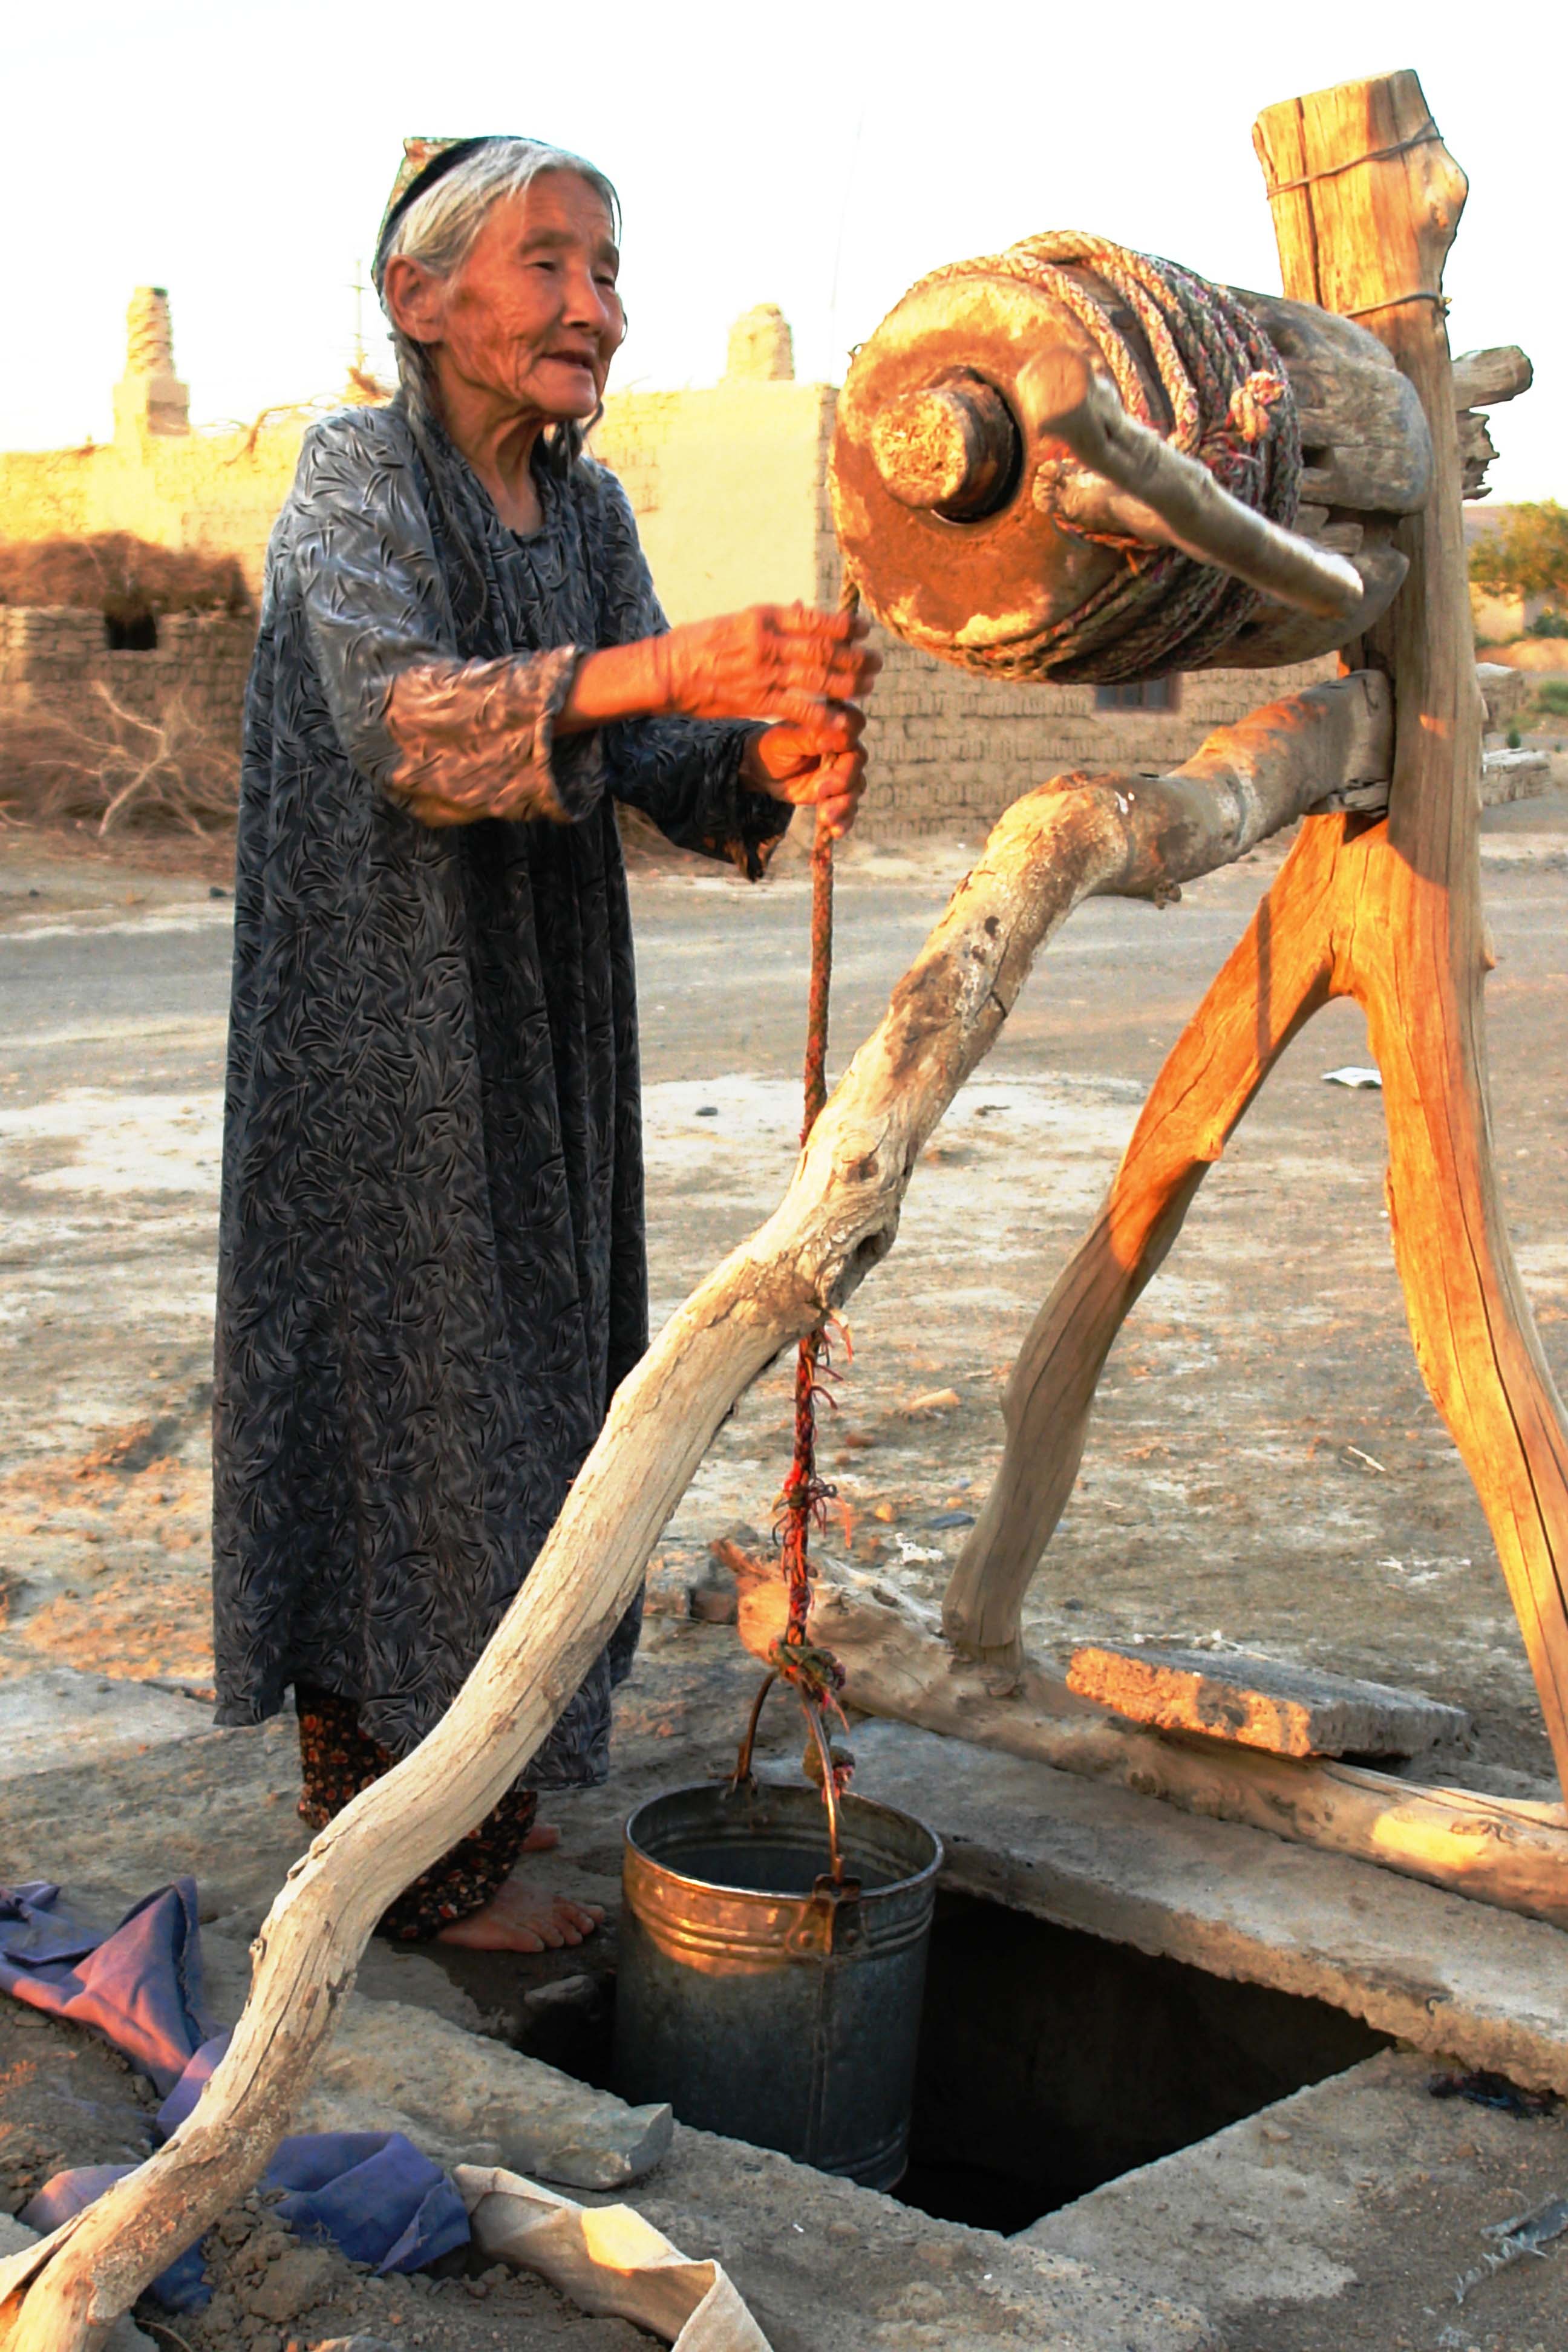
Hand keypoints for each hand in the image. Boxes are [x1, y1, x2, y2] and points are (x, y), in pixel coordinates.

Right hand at [649, 603, 879, 726]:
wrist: (669, 671)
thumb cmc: (701, 643)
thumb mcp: (737, 620)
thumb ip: (774, 619)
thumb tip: (805, 609)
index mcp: (763, 616)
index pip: (814, 618)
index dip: (845, 625)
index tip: (864, 630)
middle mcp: (767, 641)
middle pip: (824, 648)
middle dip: (855, 656)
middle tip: (877, 662)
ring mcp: (763, 672)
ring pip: (818, 678)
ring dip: (848, 684)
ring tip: (867, 686)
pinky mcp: (757, 700)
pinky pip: (800, 708)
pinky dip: (825, 715)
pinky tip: (843, 721)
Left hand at [743, 705, 868, 839]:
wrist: (762, 772)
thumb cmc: (772, 748)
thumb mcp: (784, 740)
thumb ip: (810, 737)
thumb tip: (835, 737)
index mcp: (833, 724)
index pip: (854, 724)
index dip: (846, 737)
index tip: (824, 748)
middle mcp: (844, 747)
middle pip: (858, 760)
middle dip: (842, 779)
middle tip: (820, 791)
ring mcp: (844, 771)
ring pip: (856, 787)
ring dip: (843, 804)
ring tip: (824, 817)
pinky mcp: (839, 794)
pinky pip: (850, 808)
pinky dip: (844, 821)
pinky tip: (834, 831)